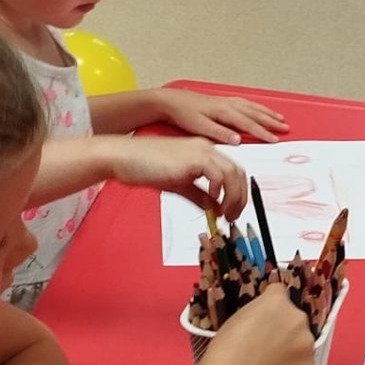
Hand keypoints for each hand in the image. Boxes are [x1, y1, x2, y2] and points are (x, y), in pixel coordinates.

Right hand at [110, 137, 246, 219]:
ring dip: (234, 197)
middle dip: (240, 197)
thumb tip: (214, 207)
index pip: (232, 170)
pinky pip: (218, 175)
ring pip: (233, 173)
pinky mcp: (194, 158)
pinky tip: (213, 201)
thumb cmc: (145, 167)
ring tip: (226, 214)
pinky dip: (221, 191)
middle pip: (238, 172)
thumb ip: (198, 194)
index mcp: (204, 152)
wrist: (125, 157)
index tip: (232, 210)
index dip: (237, 192)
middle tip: (233, 216)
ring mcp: (202, 151)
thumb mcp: (179, 184)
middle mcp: (206, 148)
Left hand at [152, 89, 288, 144]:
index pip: (249, 124)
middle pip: (255, 114)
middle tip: (286, 129)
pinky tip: (260, 110)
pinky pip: (246, 103)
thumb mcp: (200, 127)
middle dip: (271, 122)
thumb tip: (238, 140)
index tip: (275, 139)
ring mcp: (226, 101)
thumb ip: (220, 133)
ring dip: (267, 113)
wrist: (171, 100)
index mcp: (224, 112)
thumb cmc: (183, 114)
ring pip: (252, 107)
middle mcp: (228, 105)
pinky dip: (257, 107)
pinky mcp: (223, 101)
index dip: (263, 132)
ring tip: (280, 119)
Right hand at [210, 283, 315, 364]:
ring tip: (270, 362)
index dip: (270, 305)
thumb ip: (258, 314)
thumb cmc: (227, 348)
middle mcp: (297, 317)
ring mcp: (307, 342)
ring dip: (291, 347)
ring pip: (301, 341)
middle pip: (294, 318)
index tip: (263, 317)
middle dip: (284, 328)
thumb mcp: (238, 318)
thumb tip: (264, 322)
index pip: (279, 293)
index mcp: (277, 301)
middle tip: (266, 344)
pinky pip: (303, 362)